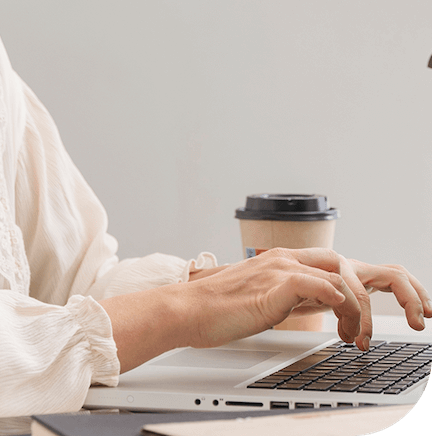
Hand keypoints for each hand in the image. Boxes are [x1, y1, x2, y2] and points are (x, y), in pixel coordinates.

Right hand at [183, 248, 431, 350]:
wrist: (189, 309)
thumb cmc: (222, 310)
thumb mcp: (272, 302)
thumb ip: (300, 297)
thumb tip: (331, 306)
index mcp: (289, 262)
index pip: (344, 265)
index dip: (380, 284)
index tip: (404, 309)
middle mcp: (290, 258)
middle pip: (355, 264)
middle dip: (395, 288)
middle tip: (417, 316)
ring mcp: (283, 266)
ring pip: (345, 275)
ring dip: (363, 310)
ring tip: (360, 339)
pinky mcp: (277, 282)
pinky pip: (325, 288)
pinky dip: (342, 307)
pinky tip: (342, 328)